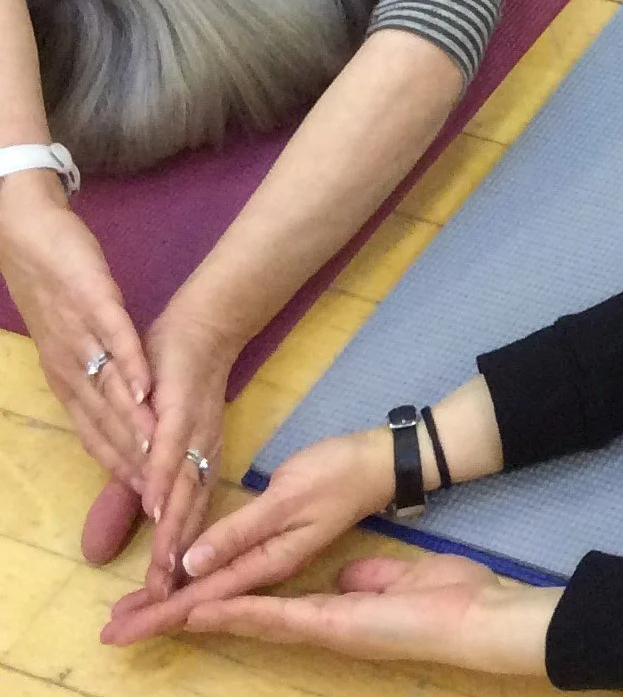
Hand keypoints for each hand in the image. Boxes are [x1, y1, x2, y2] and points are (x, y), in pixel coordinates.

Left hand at [0, 176, 154, 490]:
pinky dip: (130, 365)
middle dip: (128, 456)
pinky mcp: (92, 302)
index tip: (147, 496)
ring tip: (155, 449)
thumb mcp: (70, 344)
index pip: (91, 431)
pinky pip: (114, 338)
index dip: (117, 464)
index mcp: (64, 378)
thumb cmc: (54, 291)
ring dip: (130, 420)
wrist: (27, 238)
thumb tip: (120, 410)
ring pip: (107, 386)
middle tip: (157, 488)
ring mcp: (80, 334)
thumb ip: (96, 376)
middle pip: (101, 419)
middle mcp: (68, 365)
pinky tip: (147, 385)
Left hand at [104, 427, 393, 645]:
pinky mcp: (271, 541)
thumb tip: (190, 565)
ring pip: (210, 588)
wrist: (379, 462)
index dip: (159, 613)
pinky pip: (223, 571)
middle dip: (156, 615)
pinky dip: (193, 579)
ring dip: (170, 602)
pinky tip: (180, 580)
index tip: (120, 629)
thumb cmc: (336, 474)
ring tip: (132, 613)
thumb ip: (239, 531)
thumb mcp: (286, 497)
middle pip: (203, 599)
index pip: (203, 596)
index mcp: (268, 562)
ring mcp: (269, 556)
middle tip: (110, 631)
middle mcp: (265, 567)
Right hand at [133, 303, 237, 597]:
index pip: (185, 523)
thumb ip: (130, 490)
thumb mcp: (150, 446)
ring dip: (174, 530)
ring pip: (185, 490)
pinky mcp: (183, 408)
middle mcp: (202, 456)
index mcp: (197, 466)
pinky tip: (157, 503)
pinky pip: (174, 447)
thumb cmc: (177, 383)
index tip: (162, 604)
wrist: (204, 326)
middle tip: (164, 603)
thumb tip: (110, 537)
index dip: (173, 563)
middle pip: (189, 518)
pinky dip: (165, 476)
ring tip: (165, 569)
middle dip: (175, 562)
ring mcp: (195, 433)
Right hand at [179, 553, 556, 677]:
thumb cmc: (447, 597)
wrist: (478, 617)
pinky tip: (198, 610)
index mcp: (330, 613)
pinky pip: (275, 617)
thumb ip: (367, 581)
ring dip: (191, 616)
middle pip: (236, 618)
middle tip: (122, 626)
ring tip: (142, 618)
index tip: (169, 604)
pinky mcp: (331, 627)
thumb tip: (345, 577)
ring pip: (243, 619)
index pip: (258, 608)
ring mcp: (320, 629)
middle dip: (179, 619)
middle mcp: (315, 625)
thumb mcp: (398, 582)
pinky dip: (236, 612)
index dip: (213, 607)